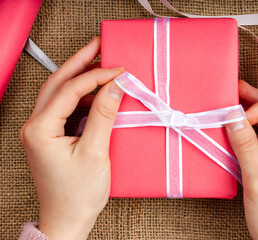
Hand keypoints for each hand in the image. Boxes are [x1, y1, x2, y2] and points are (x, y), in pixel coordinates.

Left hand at [20, 37, 124, 239]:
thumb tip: (115, 87)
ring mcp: (41, 131)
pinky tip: (98, 93)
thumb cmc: (77, 194)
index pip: (70, 90)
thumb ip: (104, 115)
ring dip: (81, 79)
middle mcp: (35, 126)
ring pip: (60, 93)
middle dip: (79, 63)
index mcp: (40, 129)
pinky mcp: (51, 136)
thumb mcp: (95, 152)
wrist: (67, 220)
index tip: (118, 69)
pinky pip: (66, 108)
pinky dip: (82, 97)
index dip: (96, 76)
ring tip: (102, 67)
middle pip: (58, 83)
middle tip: (98, 46)